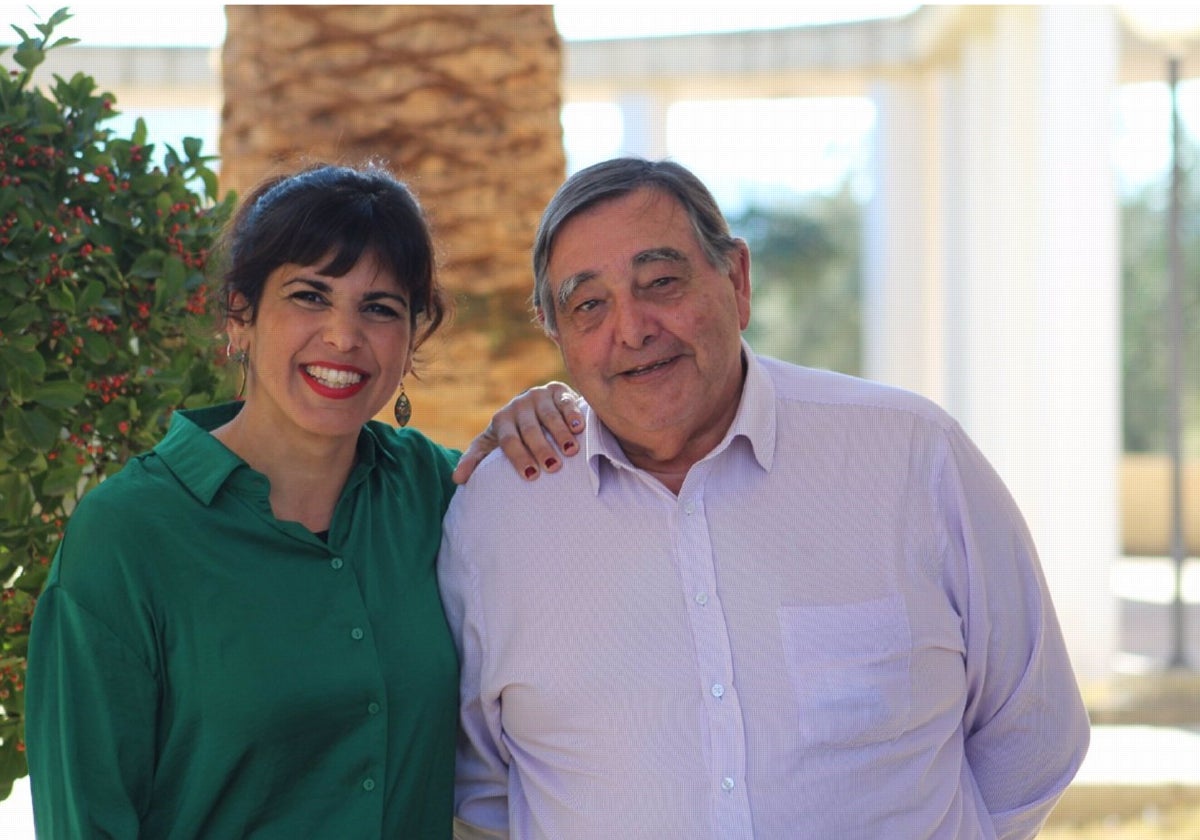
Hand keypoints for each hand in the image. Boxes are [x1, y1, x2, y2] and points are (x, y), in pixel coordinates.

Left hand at [452, 381, 584, 483]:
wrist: (532, 406)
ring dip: (560, 434)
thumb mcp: (491, 445)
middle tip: (553, 467)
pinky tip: (579, 428)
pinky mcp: (557, 390)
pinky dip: (573, 414)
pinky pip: (566, 401)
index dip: (518, 457)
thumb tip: (457, 479)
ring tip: (570, 451)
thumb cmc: (512, 434)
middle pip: (530, 430)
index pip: (508, 440)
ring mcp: (539, 396)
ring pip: (550, 416)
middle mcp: (519, 405)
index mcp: (502, 420)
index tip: (530, 475)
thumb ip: (475, 459)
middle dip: (542, 449)